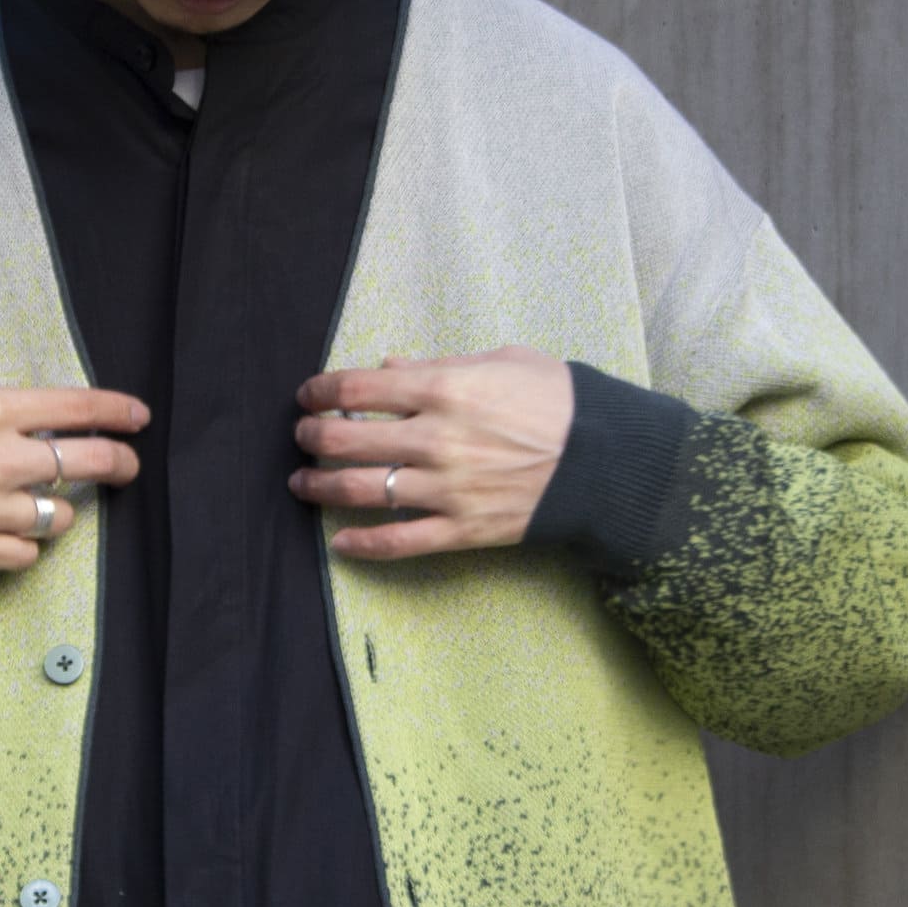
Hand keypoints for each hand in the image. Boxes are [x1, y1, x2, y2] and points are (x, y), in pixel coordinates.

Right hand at [0, 368, 149, 569]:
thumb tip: (16, 408)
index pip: (75, 408)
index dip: (116, 412)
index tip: (137, 418)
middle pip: (84, 465)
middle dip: (116, 464)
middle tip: (125, 466)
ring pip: (58, 517)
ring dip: (60, 510)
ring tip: (45, 502)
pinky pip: (26, 554)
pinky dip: (28, 544)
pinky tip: (15, 532)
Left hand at [289, 346, 573, 559]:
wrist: (606, 459)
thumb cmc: (557, 400)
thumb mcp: (502, 361)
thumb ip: (439, 364)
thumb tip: (389, 366)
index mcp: (444, 388)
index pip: (358, 388)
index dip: (321, 390)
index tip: (308, 395)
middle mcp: (435, 439)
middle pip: (347, 440)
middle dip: (312, 437)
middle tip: (302, 437)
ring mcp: (445, 489)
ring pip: (361, 491)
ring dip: (320, 487)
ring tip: (302, 483)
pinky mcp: (461, 529)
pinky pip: (400, 542)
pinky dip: (364, 545)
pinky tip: (340, 543)